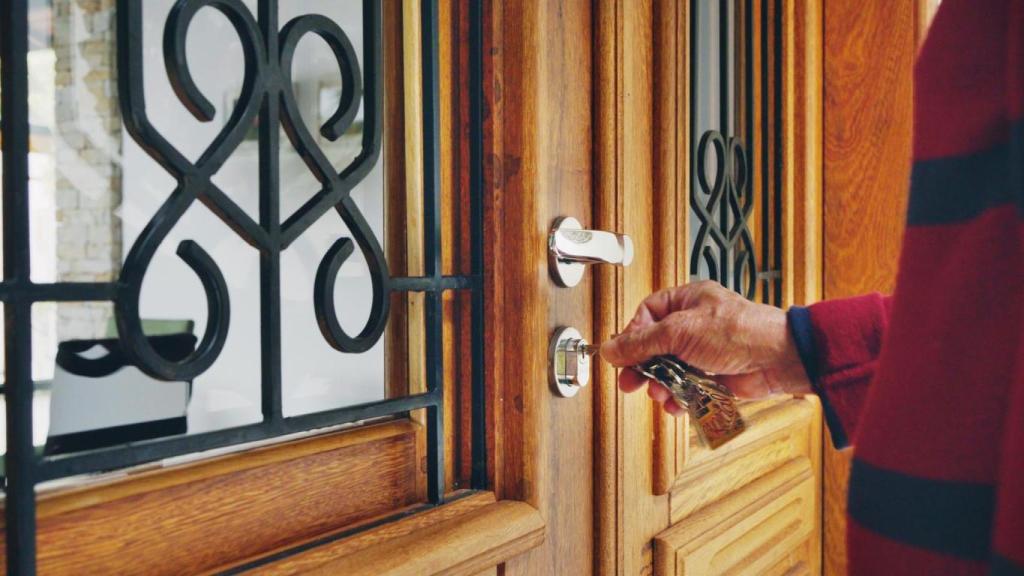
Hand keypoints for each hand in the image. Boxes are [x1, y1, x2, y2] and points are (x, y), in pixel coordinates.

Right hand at [599, 281, 810, 415]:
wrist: (778, 359)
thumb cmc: (739, 332)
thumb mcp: (680, 332)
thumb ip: (642, 342)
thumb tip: (612, 349)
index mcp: (687, 300)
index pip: (648, 314)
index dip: (633, 335)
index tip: (623, 355)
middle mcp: (695, 323)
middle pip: (655, 345)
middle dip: (643, 366)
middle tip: (631, 382)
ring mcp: (705, 350)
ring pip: (670, 369)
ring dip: (661, 384)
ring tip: (659, 393)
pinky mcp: (714, 374)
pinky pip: (687, 386)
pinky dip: (679, 396)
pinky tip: (676, 403)